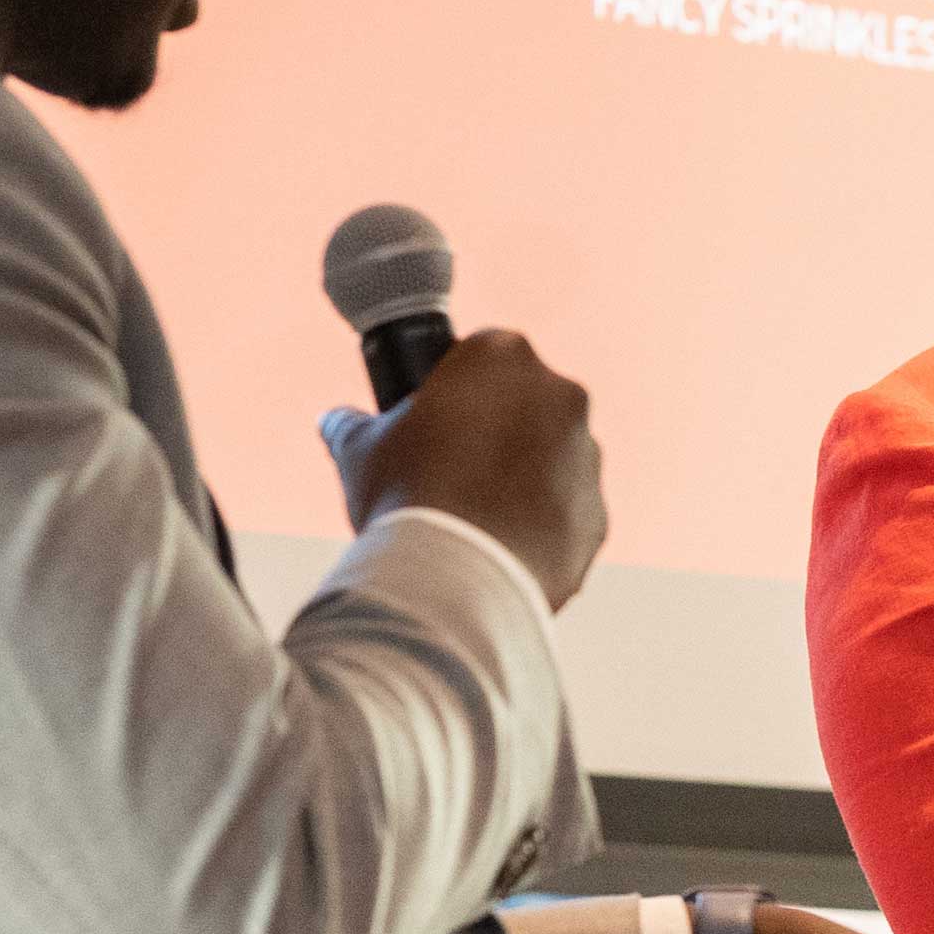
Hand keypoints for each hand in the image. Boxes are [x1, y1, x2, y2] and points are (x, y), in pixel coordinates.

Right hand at [323, 328, 604, 606]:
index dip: (454, 387)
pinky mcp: (597, 515)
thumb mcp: (358, 449)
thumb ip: (350, 424)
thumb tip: (336, 420)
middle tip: (449, 468)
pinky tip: (498, 549)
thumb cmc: (406, 497)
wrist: (456, 577)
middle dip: (495, 430)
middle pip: (525, 404)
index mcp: (504, 356)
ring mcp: (587, 457)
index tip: (434, 418)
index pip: (482, 356)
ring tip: (471, 517)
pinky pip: (566, 515)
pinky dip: (539, 527)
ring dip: (521, 479)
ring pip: (551, 459)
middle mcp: (561, 395)